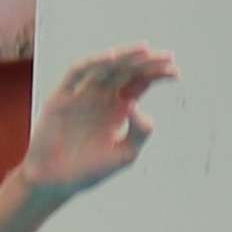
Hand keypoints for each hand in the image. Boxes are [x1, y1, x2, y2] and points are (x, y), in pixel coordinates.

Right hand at [22, 43, 176, 197]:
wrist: (56, 181)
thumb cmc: (90, 170)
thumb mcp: (125, 154)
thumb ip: (139, 132)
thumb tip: (138, 105)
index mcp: (118, 107)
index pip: (140, 82)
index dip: (157, 74)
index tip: (176, 72)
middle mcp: (102, 96)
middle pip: (127, 70)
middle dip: (148, 62)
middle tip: (168, 56)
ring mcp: (82, 93)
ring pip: (106, 66)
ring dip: (125, 56)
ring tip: (145, 50)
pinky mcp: (62, 95)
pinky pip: (78, 72)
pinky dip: (93, 63)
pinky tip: (111, 58)